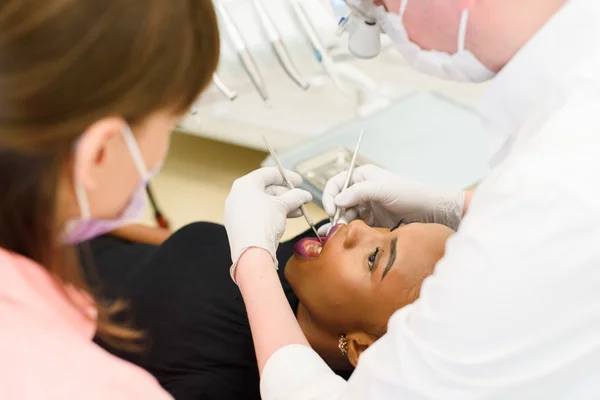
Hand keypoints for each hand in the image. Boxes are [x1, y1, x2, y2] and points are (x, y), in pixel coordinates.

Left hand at [225, 167, 311, 281]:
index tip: (299, 181)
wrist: (251, 252)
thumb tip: (305, 194)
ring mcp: (237, 212)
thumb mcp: (282, 206)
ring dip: (283, 206)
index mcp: (244, 185)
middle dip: (286, 195)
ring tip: (299, 211)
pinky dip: (274, 215)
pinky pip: (259, 215)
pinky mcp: (240, 226)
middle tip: (301, 199)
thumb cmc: (263, 222)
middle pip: (266, 190)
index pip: (266, 174)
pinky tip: (287, 220)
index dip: (285, 176)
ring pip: (264, 204)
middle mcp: (238, 196)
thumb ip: (295, 196)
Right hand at [319, 165, 464, 233]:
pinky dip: (350, 231)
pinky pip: (356, 225)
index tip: (331, 210)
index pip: (336, 183)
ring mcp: (367, 206)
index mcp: (362, 177)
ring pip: (346, 215)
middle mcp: (362, 190)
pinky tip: (346, 237)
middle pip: (339, 201)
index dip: (330, 196)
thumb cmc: (408, 193)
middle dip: (334, 213)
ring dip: (341, 224)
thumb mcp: (380, 189)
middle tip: (335, 227)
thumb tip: (336, 201)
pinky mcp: (373, 221)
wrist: (430, 211)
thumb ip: (356, 193)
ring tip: (338, 234)